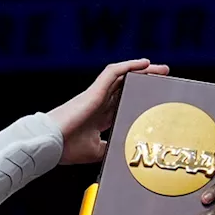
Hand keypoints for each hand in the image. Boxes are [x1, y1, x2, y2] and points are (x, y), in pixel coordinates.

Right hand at [49, 59, 170, 164]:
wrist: (50, 143)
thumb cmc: (66, 148)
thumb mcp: (96, 151)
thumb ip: (109, 148)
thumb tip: (121, 150)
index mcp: (98, 117)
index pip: (123, 102)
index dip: (138, 99)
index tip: (153, 100)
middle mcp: (99, 103)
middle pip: (127, 87)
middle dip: (145, 82)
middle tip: (163, 79)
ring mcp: (96, 95)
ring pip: (123, 77)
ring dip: (142, 71)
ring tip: (160, 69)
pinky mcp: (94, 91)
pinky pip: (113, 72)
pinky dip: (128, 65)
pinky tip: (143, 63)